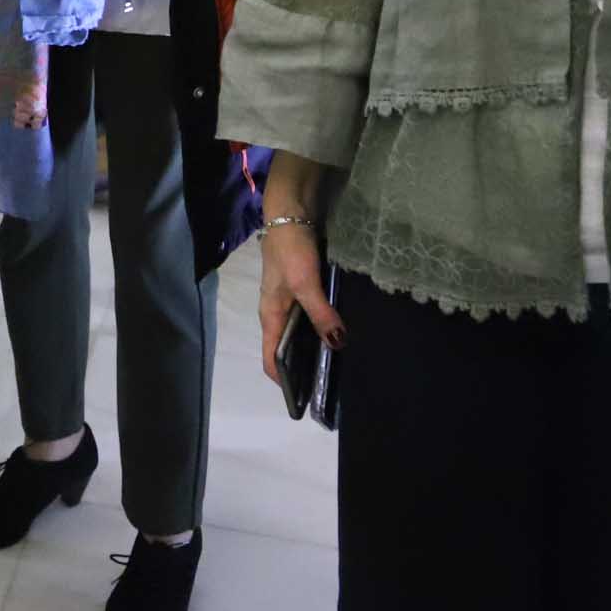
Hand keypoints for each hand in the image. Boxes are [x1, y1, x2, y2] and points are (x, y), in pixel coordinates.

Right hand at [256, 219, 342, 388]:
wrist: (292, 214)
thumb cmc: (290, 251)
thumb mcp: (305, 284)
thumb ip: (320, 314)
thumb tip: (338, 344)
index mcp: (270, 316)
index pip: (270, 358)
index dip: (283, 380)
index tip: (305, 396)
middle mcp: (277, 313)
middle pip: (286, 348)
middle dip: (304, 367)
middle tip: (330, 383)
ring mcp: (290, 301)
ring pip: (301, 333)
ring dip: (316, 346)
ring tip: (339, 362)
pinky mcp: (303, 289)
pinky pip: (311, 316)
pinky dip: (323, 327)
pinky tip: (340, 330)